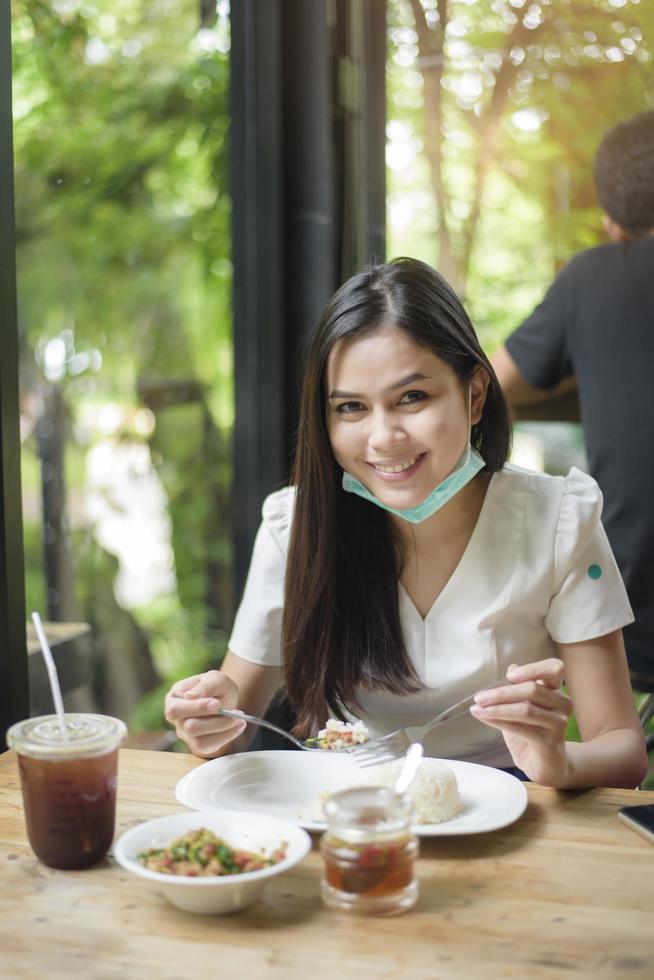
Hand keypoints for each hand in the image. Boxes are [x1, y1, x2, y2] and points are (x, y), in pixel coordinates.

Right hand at [164, 670, 247, 757]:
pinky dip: (227, 736)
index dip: (197, 708)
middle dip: (213, 722)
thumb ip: (205, 686)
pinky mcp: (197, 744)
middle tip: (234, 713)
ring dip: (223, 729)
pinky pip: (209, 748)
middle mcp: (176, 718)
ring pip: (199, 740)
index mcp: (174, 697)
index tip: (217, 704)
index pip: (176, 709)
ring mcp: (185, 733)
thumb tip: (189, 696)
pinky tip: (239, 726)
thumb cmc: (216, 686)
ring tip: (240, 718)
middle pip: (188, 727)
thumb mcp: (215, 678)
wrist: (225, 698)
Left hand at [469, 659, 572, 785]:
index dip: (533, 669)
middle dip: (502, 692)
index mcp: (556, 690)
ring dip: (497, 708)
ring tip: (477, 709)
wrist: (545, 765)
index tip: (510, 675)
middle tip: (479, 697)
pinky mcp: (550, 741)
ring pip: (526, 709)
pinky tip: (485, 719)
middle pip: (533, 689)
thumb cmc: (532, 732)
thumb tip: (512, 667)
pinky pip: (521, 728)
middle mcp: (562, 704)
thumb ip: (519, 688)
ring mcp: (558, 723)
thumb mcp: (522, 706)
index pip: (554, 668)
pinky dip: (499, 721)